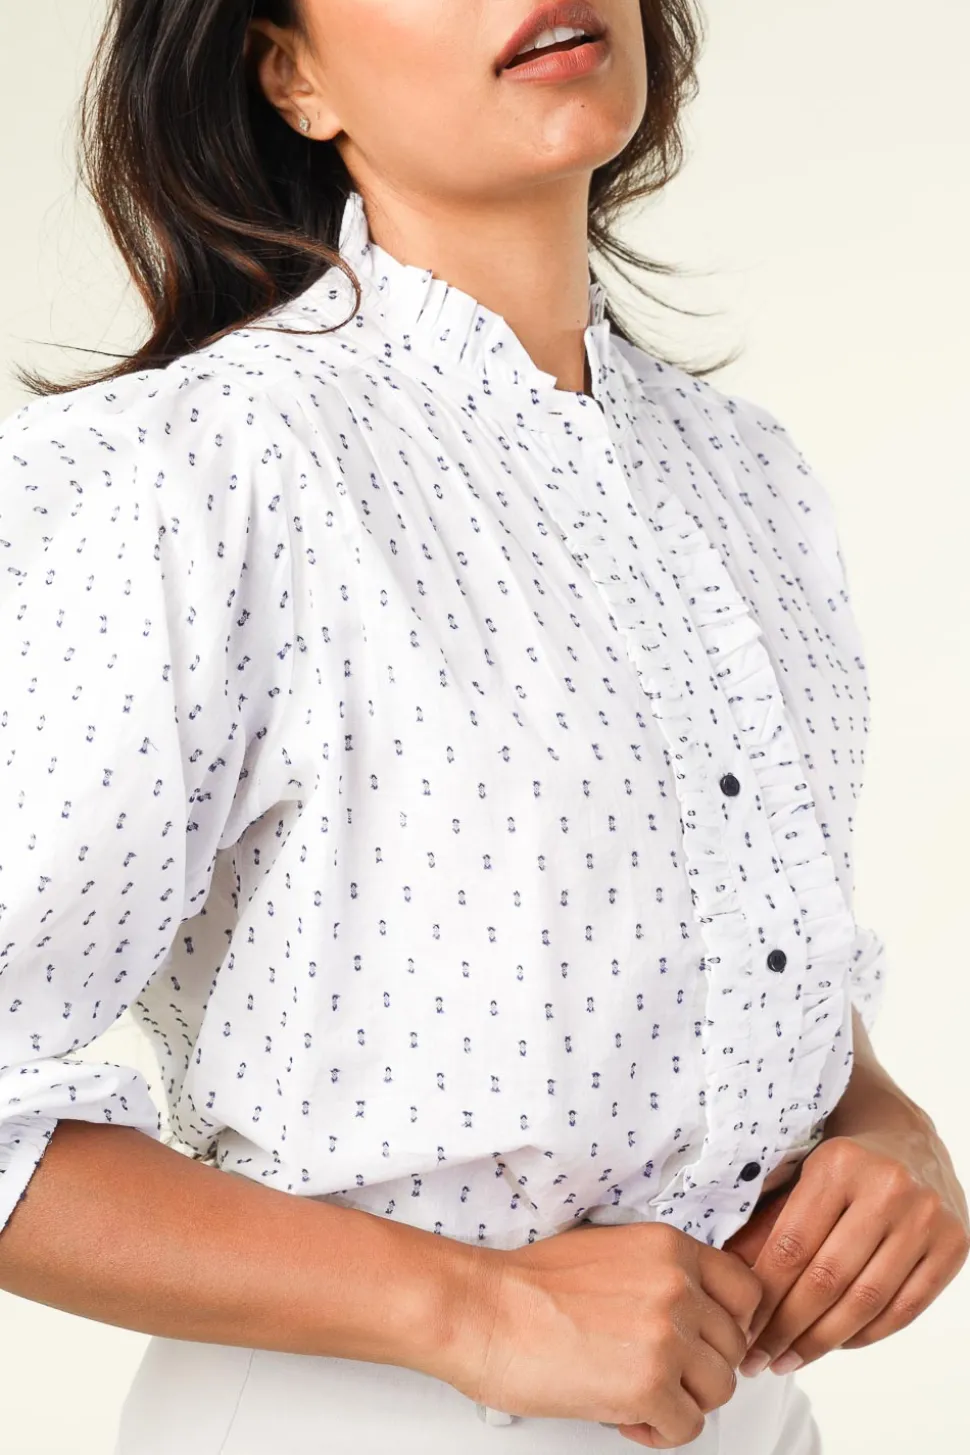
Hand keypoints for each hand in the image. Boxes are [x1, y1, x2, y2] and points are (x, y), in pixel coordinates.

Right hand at [443, 1221, 761, 1448]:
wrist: (485, 1311)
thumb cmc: (529, 1285)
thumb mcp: (610, 1250)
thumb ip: (659, 1273)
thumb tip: (690, 1307)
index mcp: (669, 1248)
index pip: (746, 1290)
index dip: (734, 1324)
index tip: (715, 1340)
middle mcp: (676, 1287)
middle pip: (733, 1346)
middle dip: (701, 1367)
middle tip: (666, 1374)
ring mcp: (666, 1337)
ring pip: (718, 1389)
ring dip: (683, 1401)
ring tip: (644, 1396)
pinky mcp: (649, 1386)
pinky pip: (687, 1428)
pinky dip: (660, 1432)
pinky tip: (628, 1417)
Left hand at [729, 1115, 969, 1378]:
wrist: (907, 1140)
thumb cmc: (841, 1166)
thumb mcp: (799, 1177)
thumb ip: (767, 1225)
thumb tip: (727, 1280)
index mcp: (838, 1164)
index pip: (791, 1246)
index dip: (764, 1297)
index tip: (741, 1331)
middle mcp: (888, 1188)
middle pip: (828, 1279)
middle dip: (788, 1328)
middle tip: (760, 1359)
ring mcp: (926, 1217)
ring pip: (867, 1300)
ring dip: (823, 1342)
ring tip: (790, 1360)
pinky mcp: (953, 1244)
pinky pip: (905, 1308)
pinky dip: (866, 1334)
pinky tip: (836, 1344)